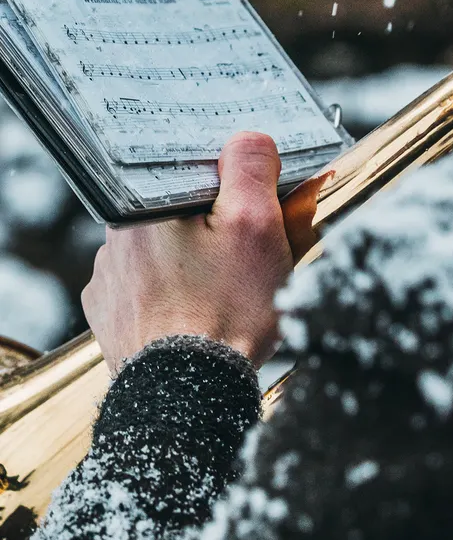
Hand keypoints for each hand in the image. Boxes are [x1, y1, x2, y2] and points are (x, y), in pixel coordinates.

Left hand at [82, 132, 293, 373]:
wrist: (187, 400)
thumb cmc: (224, 313)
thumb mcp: (254, 227)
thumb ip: (250, 169)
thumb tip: (246, 138)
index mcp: (143, 209)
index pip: (192, 174)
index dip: (230, 185)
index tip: (255, 204)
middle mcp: (115, 241)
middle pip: (180, 212)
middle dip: (215, 225)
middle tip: (249, 253)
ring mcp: (109, 283)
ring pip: (165, 251)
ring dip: (194, 261)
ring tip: (228, 290)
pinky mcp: (113, 318)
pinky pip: (151, 289)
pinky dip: (177, 294)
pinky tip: (202, 311)